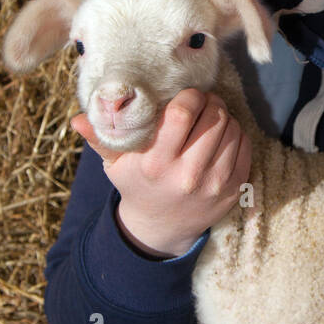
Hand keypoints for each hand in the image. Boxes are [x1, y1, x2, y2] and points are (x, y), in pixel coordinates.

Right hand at [72, 89, 251, 257]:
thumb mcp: (115, 163)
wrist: (162, 227)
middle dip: (210, 103)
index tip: (187, 96)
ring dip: (224, 117)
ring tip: (211, 119)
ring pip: (232, 129)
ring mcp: (214, 184)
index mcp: (156, 163)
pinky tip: (221, 137)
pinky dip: (236, 134)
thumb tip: (78, 118)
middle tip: (203, 103)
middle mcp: (187, 175)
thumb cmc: (137, 184)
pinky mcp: (233, 189)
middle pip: (213, 118)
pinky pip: (244, 146)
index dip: (189, 96)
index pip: (182, 114)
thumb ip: (100, 138)